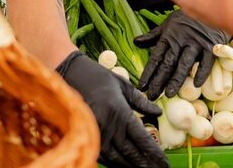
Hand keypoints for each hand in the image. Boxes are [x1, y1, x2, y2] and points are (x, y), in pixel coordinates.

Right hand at [56, 51, 167, 167]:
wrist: (68, 74)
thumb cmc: (96, 77)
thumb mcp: (123, 84)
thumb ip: (141, 101)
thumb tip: (158, 112)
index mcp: (120, 112)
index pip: (142, 139)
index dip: (154, 153)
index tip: (164, 162)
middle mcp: (109, 126)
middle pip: (131, 153)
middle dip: (146, 164)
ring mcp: (96, 134)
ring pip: (117, 159)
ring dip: (132, 166)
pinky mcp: (86, 136)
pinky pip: (103, 156)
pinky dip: (115, 163)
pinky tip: (124, 165)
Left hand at [133, 11, 227, 99]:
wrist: (211, 4)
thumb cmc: (187, 18)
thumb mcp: (168, 24)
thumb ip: (153, 36)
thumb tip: (135, 42)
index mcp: (169, 36)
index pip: (156, 57)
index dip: (148, 72)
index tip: (141, 86)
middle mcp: (181, 40)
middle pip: (168, 63)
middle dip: (159, 81)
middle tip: (152, 96)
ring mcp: (196, 43)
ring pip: (184, 64)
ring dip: (176, 80)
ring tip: (169, 94)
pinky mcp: (211, 46)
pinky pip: (206, 62)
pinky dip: (202, 73)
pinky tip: (196, 85)